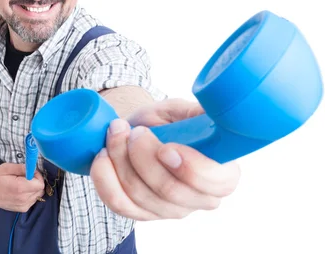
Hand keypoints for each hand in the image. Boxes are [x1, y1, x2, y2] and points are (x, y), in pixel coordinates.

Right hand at [0, 162, 44, 211]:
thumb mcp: (6, 168)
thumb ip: (21, 167)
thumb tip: (33, 168)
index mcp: (20, 188)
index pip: (40, 184)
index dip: (38, 176)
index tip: (30, 172)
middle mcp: (23, 199)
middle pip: (40, 190)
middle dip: (36, 181)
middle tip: (25, 177)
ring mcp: (23, 206)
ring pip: (37, 195)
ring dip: (33, 188)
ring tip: (22, 184)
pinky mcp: (22, 209)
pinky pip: (33, 200)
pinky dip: (30, 194)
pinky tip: (21, 191)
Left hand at [90, 98, 240, 220]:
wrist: (135, 131)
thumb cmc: (163, 122)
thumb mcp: (181, 110)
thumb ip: (198, 112)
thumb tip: (209, 113)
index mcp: (222, 172)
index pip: (218, 183)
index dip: (191, 168)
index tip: (165, 147)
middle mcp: (200, 198)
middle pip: (170, 190)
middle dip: (143, 156)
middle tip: (134, 130)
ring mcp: (170, 210)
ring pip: (140, 195)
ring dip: (120, 159)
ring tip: (116, 132)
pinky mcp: (141, 213)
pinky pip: (119, 203)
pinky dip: (105, 178)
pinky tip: (103, 156)